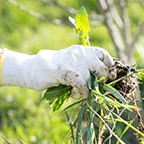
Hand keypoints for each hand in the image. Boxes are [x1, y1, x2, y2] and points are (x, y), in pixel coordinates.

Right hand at [0, 45, 116, 98]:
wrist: (32, 69)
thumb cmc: (53, 69)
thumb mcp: (72, 63)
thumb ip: (85, 66)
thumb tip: (104, 77)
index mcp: (81, 50)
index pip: (103, 54)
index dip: (109, 66)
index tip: (110, 76)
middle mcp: (79, 53)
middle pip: (101, 68)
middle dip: (102, 80)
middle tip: (95, 88)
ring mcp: (73, 62)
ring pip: (91, 79)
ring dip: (87, 90)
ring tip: (77, 92)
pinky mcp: (66, 72)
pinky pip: (82, 86)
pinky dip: (80, 93)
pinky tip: (73, 93)